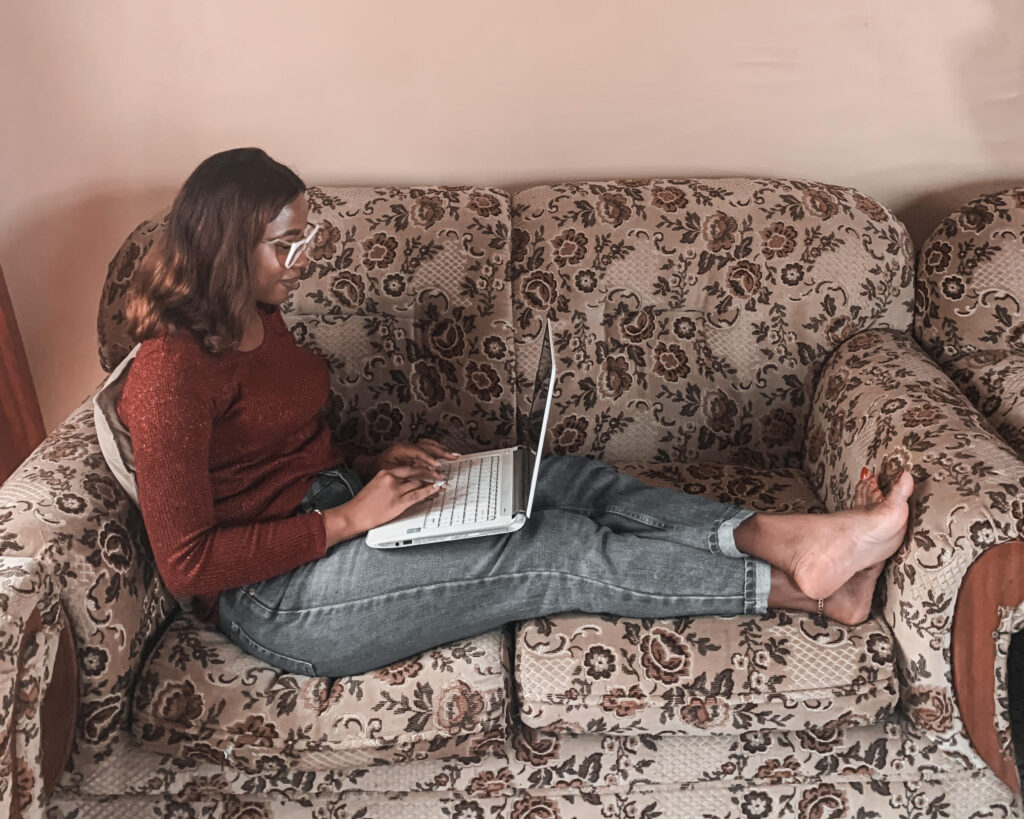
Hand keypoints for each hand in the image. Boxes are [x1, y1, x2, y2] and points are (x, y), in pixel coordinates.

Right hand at [323, 463, 444, 540]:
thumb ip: (390, 480)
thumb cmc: (364, 503)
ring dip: (432, 482)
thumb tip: (407, 481)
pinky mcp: (398, 503)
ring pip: (419, 483)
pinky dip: (429, 491)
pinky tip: (436, 489)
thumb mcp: (376, 484)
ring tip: (442, 482)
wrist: (354, 514)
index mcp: (385, 472)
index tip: (430, 468)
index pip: (408, 467)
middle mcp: (391, 478)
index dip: (422, 467)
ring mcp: (395, 491)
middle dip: (430, 473)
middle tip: (441, 474)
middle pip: (416, 473)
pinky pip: (418, 495)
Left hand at [373, 439, 459, 472]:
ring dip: (441, 450)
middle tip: (453, 457)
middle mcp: (406, 445)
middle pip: (427, 446)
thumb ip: (405, 473)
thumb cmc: (378, 470)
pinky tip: (442, 452)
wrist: (369, 465)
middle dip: (441, 452)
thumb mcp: (389, 472)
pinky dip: (436, 449)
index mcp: (400, 449)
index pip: (419, 452)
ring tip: (452, 455)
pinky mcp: (411, 451)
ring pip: (428, 445)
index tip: (438, 468)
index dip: (429, 460)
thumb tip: (422, 476)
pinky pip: (426, 447)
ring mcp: (410, 447)